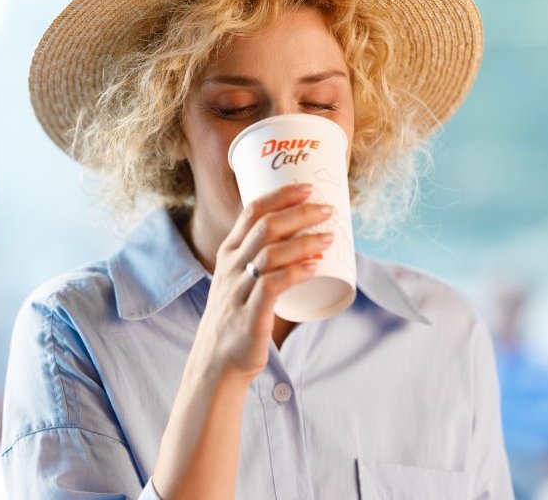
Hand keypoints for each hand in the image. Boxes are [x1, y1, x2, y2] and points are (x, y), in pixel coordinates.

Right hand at [189, 183, 333, 382]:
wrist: (217, 361)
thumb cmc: (237, 316)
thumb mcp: (240, 280)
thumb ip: (263, 260)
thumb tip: (306, 240)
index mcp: (228, 253)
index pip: (252, 212)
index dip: (281, 195)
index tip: (308, 187)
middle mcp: (231, 267)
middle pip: (266, 227)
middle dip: (300, 213)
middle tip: (328, 210)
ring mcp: (239, 290)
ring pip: (271, 254)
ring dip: (304, 242)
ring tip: (330, 237)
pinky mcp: (250, 315)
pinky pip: (273, 286)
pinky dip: (296, 273)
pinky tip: (315, 266)